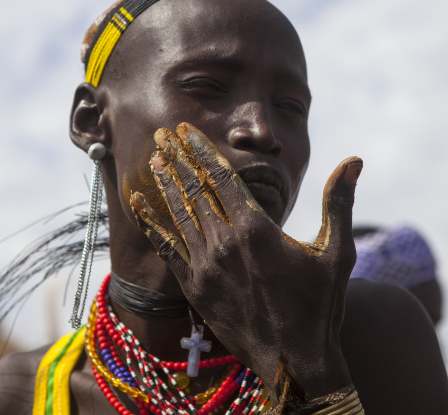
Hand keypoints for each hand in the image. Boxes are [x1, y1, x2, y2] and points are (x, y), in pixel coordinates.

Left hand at [130, 122, 361, 405]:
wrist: (295, 363)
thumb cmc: (319, 306)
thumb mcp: (336, 252)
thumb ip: (339, 203)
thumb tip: (354, 160)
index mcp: (256, 229)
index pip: (220, 176)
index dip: (199, 149)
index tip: (184, 129)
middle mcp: (225, 243)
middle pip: (194, 189)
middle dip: (176, 158)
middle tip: (161, 133)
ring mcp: (205, 266)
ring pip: (179, 213)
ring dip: (164, 183)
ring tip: (152, 158)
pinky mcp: (195, 288)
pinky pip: (166, 248)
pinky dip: (152, 222)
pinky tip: (139, 203)